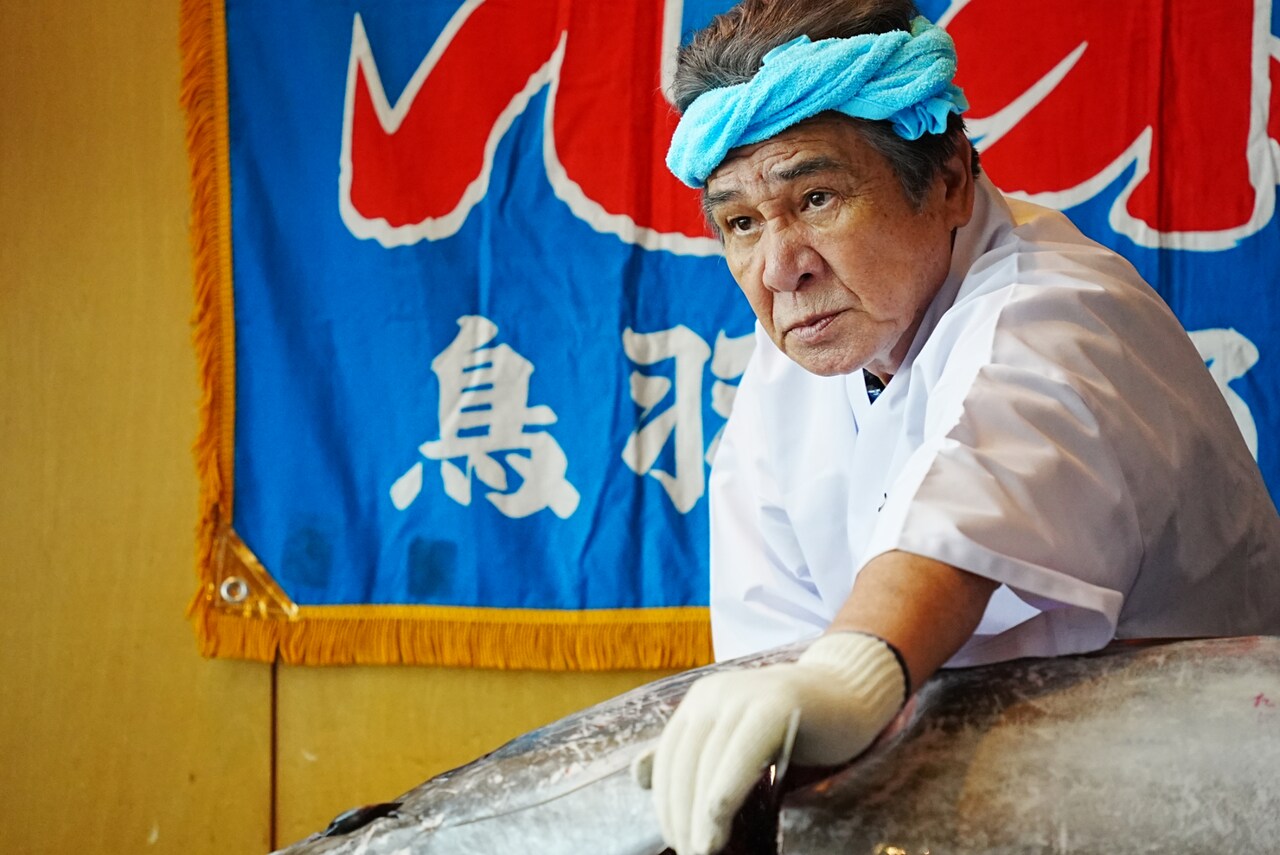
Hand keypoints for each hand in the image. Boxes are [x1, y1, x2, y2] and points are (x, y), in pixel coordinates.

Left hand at [632, 632, 905, 854]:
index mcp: (701, 700)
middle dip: (681, 815)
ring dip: (700, 815)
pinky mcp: (775, 704)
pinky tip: (719, 825)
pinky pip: (740, 755)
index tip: (674, 839)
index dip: (666, 803)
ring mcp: (744, 694)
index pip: (669, 757)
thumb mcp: (735, 738)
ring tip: (704, 851)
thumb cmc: (797, 727)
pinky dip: (724, 794)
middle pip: (684, 763)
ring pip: (708, 763)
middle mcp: (715, 692)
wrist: (851, 694)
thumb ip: (694, 754)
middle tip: (690, 853)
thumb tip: (639, 777)